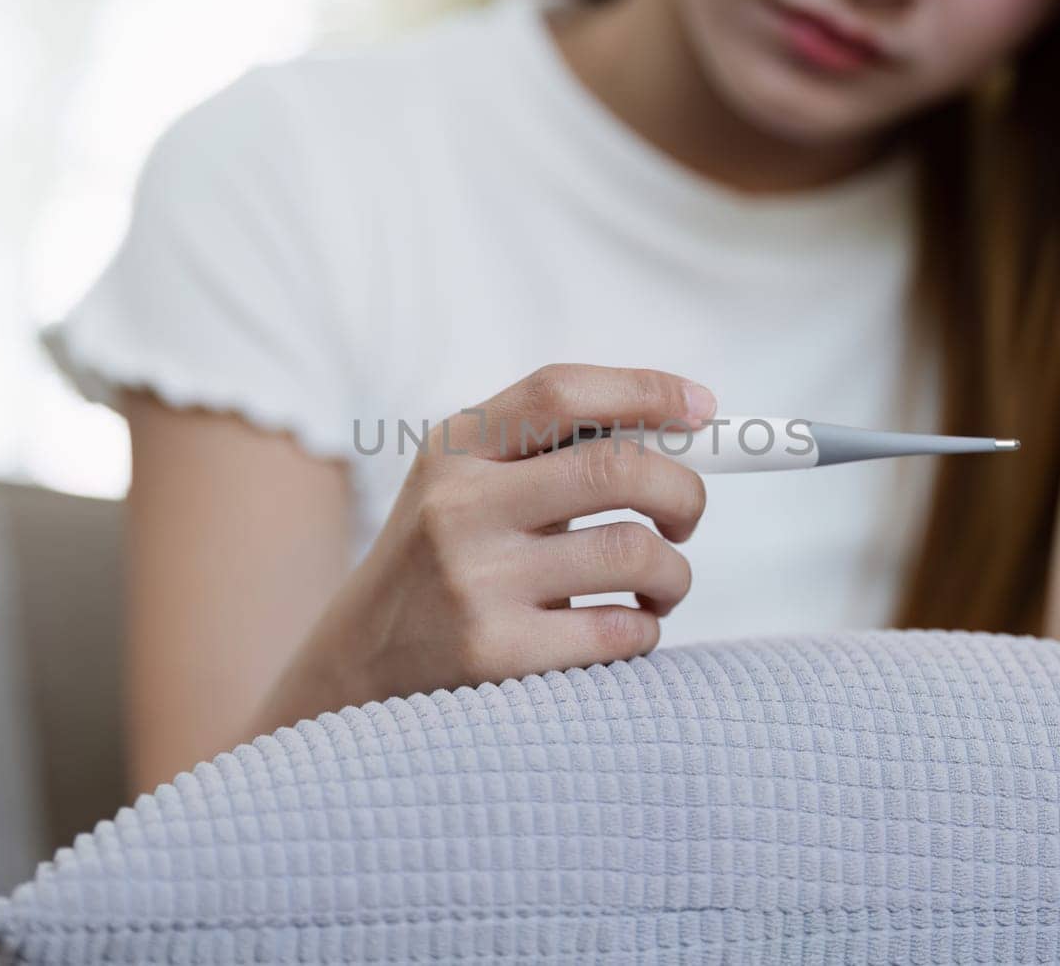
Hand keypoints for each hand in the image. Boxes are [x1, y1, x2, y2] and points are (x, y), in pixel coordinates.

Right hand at [275, 363, 714, 716]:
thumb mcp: (464, 487)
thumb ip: (551, 450)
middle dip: (683, 491)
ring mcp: (474, 583)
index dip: (646, 390)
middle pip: (616, 467)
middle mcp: (457, 507)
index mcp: (453, 449)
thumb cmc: (444, 565)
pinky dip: (645, 630)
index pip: (559, 391)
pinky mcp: (496, 657)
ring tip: (660, 586)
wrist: (356, 670)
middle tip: (687, 517)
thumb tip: (689, 423)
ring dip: (674, 572)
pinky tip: (626, 629)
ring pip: (634, 553)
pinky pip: (621, 631)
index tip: (704, 407)